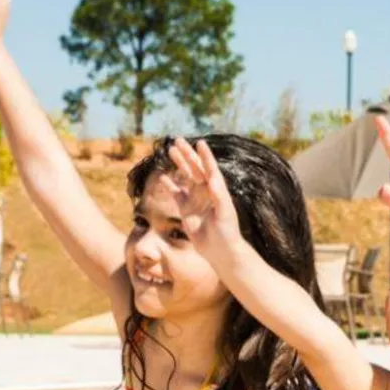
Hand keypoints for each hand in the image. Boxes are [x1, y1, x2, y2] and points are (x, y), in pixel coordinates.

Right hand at [160, 138, 241, 254]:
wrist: (220, 250)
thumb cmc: (227, 230)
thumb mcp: (224, 211)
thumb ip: (218, 194)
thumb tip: (211, 178)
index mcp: (217, 189)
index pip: (210, 168)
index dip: (205, 155)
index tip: (200, 143)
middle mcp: (206, 191)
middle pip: (195, 168)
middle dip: (186, 154)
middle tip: (177, 140)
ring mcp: (195, 199)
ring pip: (185, 177)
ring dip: (178, 164)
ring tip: (170, 151)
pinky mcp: (186, 209)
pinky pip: (176, 193)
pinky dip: (169, 185)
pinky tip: (162, 176)